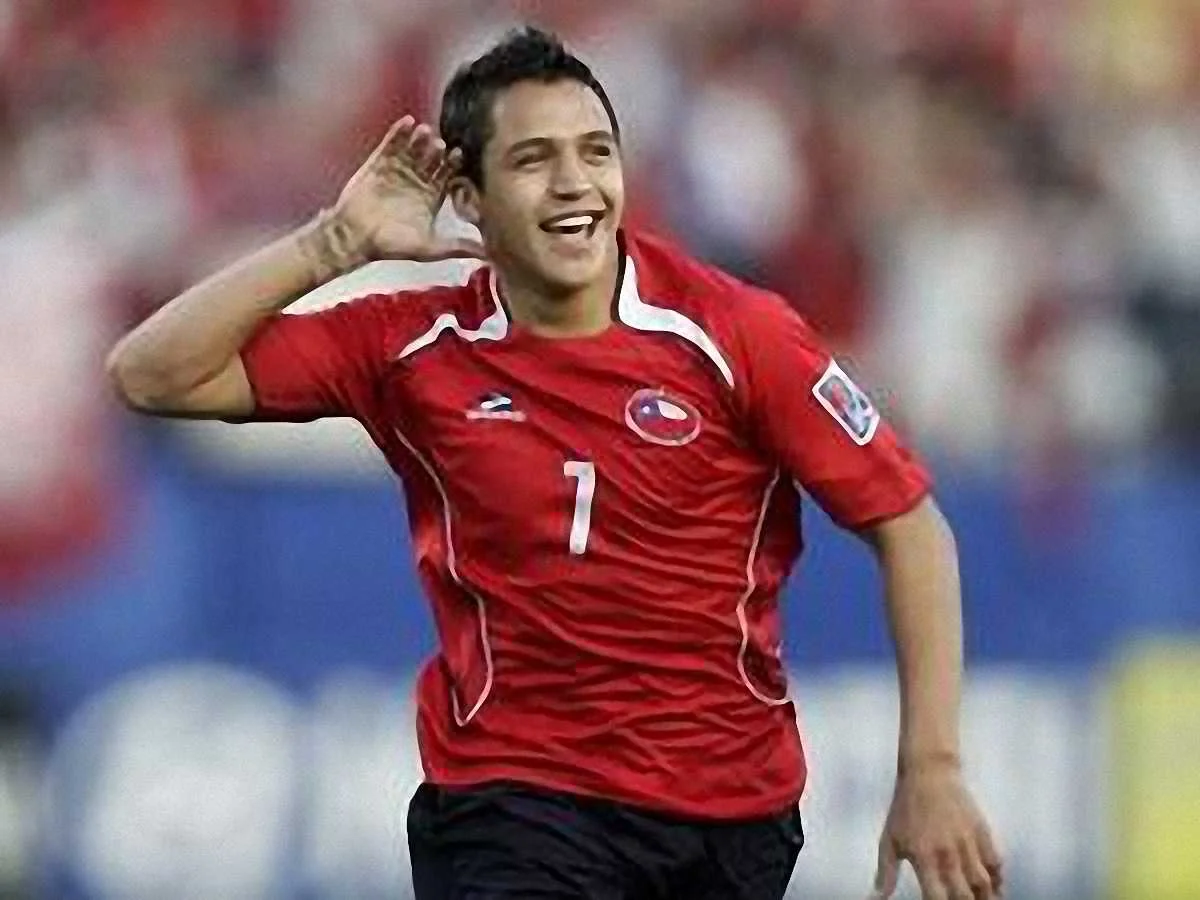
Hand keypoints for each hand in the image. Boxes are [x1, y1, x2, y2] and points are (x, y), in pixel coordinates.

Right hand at [302, 116, 485, 279]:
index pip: (447, 176)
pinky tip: (407, 123)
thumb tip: (487, 253)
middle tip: (441, 143)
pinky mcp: (379, 164)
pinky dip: (398, 133)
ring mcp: (398, 171)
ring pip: (413, 150)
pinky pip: (391, 145)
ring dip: (420, 140)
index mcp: (431, 198)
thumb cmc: (391, 245)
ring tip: (425, 131)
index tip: (460, 156)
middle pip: (431, 160)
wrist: (355, 237)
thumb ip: (457, 247)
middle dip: (437, 151)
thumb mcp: (429, 248)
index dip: (453, 166)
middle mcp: (417, 182)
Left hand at [871, 762, 1002, 899]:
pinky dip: (998, 880)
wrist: (929, 773)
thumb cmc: (904, 808)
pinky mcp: (982, 832)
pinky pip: (995, 863)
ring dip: (986, 899)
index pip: (937, 898)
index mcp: (924, 858)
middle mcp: (948, 855)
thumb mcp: (889, 839)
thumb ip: (886, 872)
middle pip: (965, 896)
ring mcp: (968, 844)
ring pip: (984, 884)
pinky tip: (995, 888)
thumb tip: (874, 898)